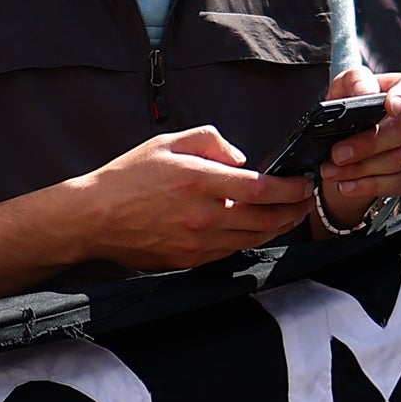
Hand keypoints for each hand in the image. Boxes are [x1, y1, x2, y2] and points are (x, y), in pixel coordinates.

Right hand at [77, 125, 302, 271]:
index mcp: (198, 180)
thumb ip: (210, 141)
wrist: (94, 217)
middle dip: (292, 211)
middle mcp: (202, 215)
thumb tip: (241, 158)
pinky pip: (230, 250)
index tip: (303, 184)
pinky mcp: (189, 260)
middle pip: (263, 218)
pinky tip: (257, 230)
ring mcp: (196, 242)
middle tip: (307, 202)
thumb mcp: (168, 142)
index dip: (289, 189)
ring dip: (277, 228)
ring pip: (251, 238)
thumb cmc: (128, 177)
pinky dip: (250, 240)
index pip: (259, 188)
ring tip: (290, 216)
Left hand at [313, 69, 400, 227]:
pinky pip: (396, 183)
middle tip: (337, 153)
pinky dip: (367, 186)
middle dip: (367, 144)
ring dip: (360, 169)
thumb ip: (355, 80)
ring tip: (332, 171)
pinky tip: (347, 185)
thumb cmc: (352, 109)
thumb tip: (366, 92)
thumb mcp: (344, 88)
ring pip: (397, 161)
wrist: (348, 142)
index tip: (390, 106)